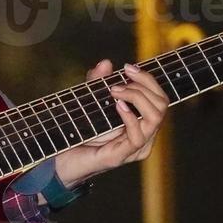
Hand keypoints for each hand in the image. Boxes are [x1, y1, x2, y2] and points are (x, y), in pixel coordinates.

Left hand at [53, 59, 168, 185]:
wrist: (61, 160)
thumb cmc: (78, 132)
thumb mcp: (89, 101)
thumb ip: (96, 82)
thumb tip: (107, 63)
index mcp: (142, 122)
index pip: (159, 97)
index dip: (148, 79)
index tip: (127, 67)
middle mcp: (144, 135)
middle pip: (162, 104)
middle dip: (143, 85)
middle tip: (118, 81)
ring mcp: (135, 148)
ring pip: (155, 118)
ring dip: (136, 97)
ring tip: (115, 90)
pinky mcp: (121, 156)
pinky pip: (137, 136)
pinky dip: (129, 117)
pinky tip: (117, 105)